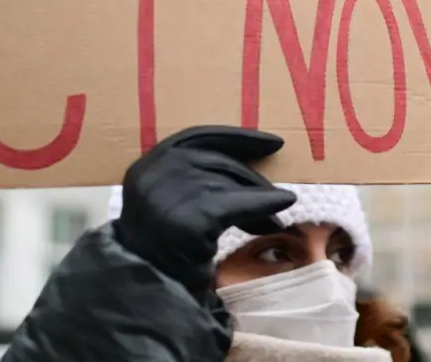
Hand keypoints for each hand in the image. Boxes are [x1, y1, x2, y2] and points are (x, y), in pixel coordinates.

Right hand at [114, 125, 296, 294]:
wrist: (149, 292)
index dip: (238, 138)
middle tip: (278, 195)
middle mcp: (155, 173)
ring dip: (259, 198)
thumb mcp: (171, 205)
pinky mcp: (194, 216)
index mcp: (146, 166)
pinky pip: (240, 203)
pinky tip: (284, 202)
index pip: (197, 137)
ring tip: (276, 218)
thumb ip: (195, 180)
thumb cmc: (164, 252)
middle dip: (251, 179)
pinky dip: (266, 203)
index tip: (273, 142)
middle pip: (217, 161)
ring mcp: (172, 193)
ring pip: (230, 183)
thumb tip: (254, 161)